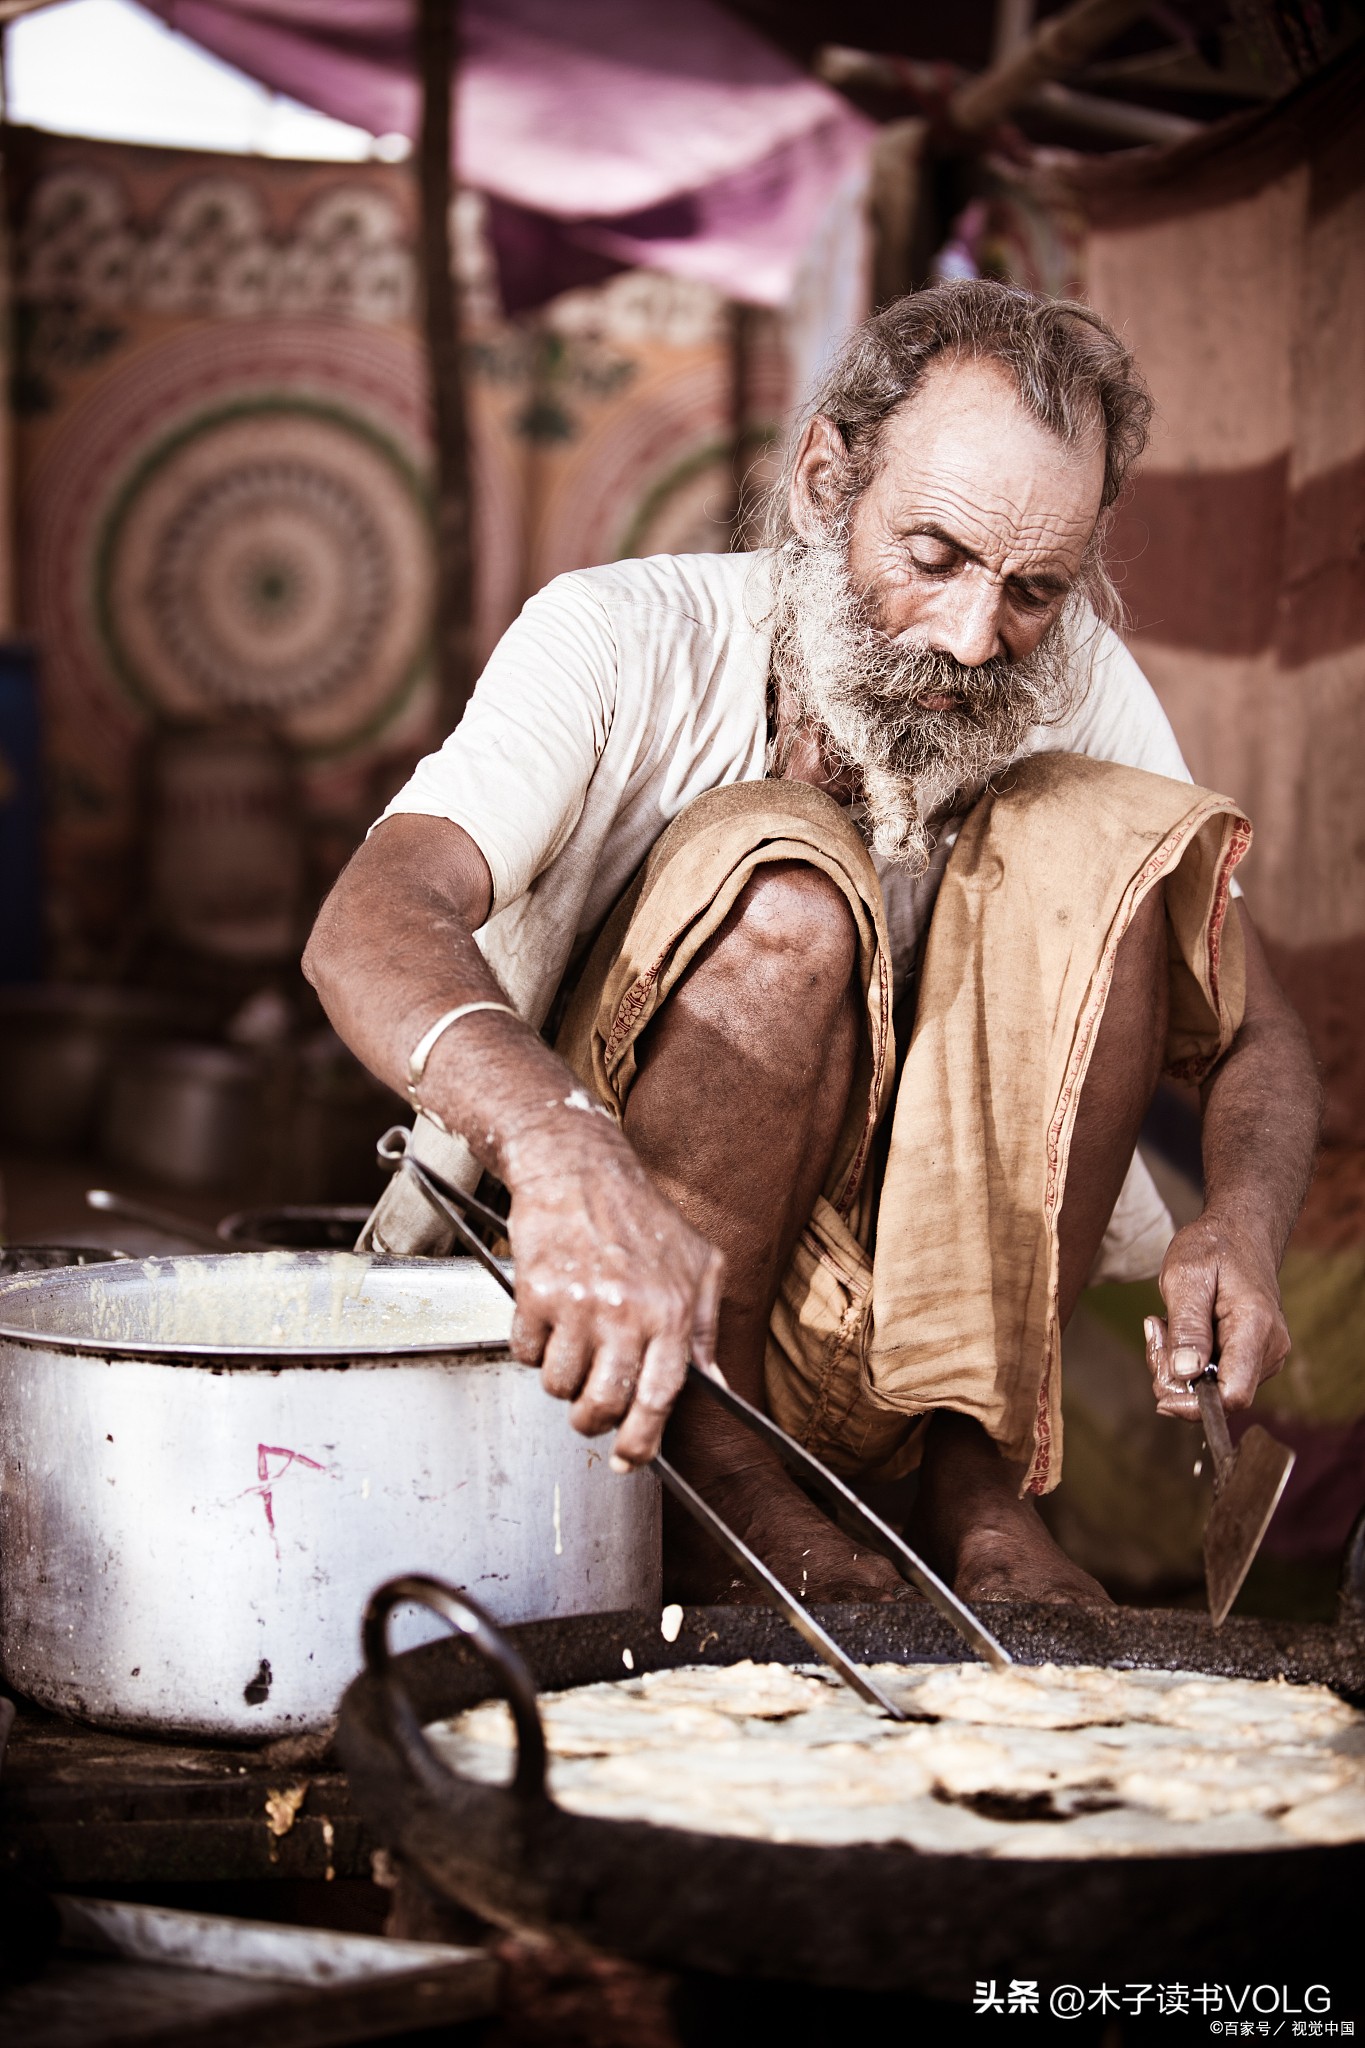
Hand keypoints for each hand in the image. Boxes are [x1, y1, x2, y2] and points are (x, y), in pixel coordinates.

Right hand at [504, 1115, 723, 1467]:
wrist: (578, 1167)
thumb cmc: (641, 1216)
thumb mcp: (699, 1265)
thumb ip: (708, 1329)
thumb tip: (719, 1384)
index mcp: (671, 1312)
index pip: (659, 1397)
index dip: (641, 1441)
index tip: (629, 1460)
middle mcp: (627, 1312)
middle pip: (602, 1404)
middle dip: (591, 1421)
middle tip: (588, 1410)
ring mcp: (579, 1304)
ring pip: (558, 1385)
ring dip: (559, 1380)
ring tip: (570, 1348)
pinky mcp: (537, 1293)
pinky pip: (525, 1353)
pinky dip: (530, 1348)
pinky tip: (546, 1320)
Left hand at [1143, 1211, 1289, 1420]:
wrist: (1239, 1234)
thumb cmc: (1213, 1248)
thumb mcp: (1186, 1277)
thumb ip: (1187, 1326)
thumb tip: (1186, 1373)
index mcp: (1256, 1328)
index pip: (1234, 1394)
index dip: (1195, 1405)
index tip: (1160, 1393)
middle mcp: (1269, 1350)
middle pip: (1216, 1395)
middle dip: (1173, 1374)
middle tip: (1154, 1328)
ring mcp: (1263, 1356)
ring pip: (1210, 1388)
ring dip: (1175, 1365)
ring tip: (1165, 1321)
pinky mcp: (1251, 1358)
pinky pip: (1212, 1376)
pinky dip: (1186, 1360)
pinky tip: (1178, 1328)